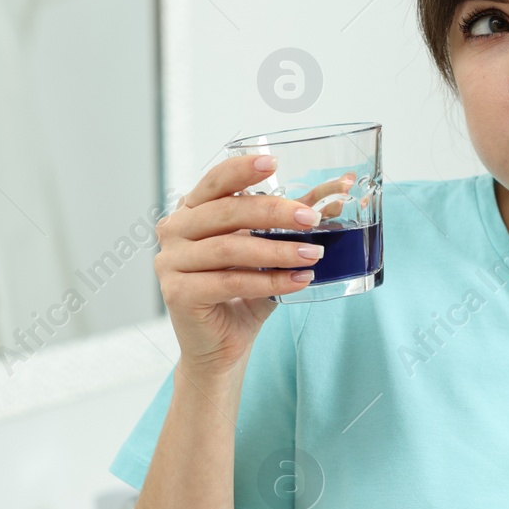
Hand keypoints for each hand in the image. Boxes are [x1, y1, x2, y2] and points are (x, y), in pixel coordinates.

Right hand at [154, 155, 355, 376]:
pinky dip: (268, 281)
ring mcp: (171, 262)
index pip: (215, 181)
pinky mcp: (178, 293)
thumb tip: (337, 196)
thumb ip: (293, 223)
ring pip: (230, 248)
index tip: (274, 162)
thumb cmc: (243, 294)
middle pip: (226, 211)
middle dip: (273, 212)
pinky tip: (297, 280)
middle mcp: (175, 230)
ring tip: (313, 255)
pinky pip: (230, 282)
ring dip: (277, 251)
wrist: (222, 346)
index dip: (242, 169)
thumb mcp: (269, 251)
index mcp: (192, 211)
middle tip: (311, 218)